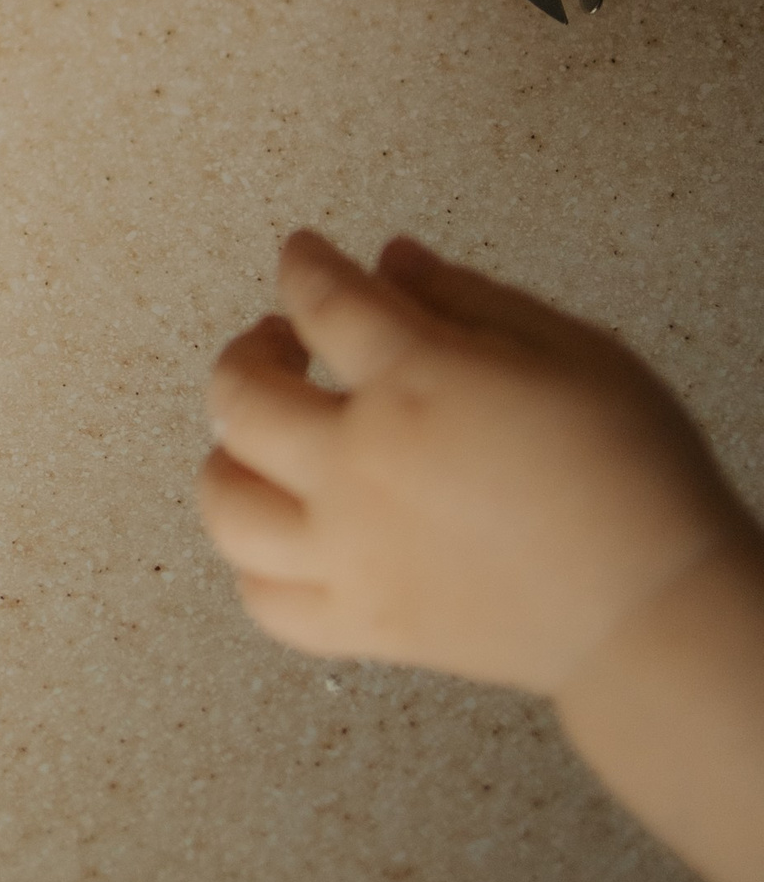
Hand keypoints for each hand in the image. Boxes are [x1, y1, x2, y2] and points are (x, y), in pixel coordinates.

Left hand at [200, 230, 752, 694]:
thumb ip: (466, 297)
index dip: (303, 264)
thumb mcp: (571, 349)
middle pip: (239, 396)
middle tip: (283, 344)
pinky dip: (254, 563)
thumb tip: (390, 260)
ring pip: (226, 504)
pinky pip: (265, 598)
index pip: (321, 299)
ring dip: (228, 457)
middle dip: (247, 352)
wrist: (655, 610)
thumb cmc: (633, 475)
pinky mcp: (363, 626)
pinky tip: (285, 530)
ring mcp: (351, 554)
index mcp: (416, 385)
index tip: (304, 254)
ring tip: (264, 440)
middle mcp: (361, 468)